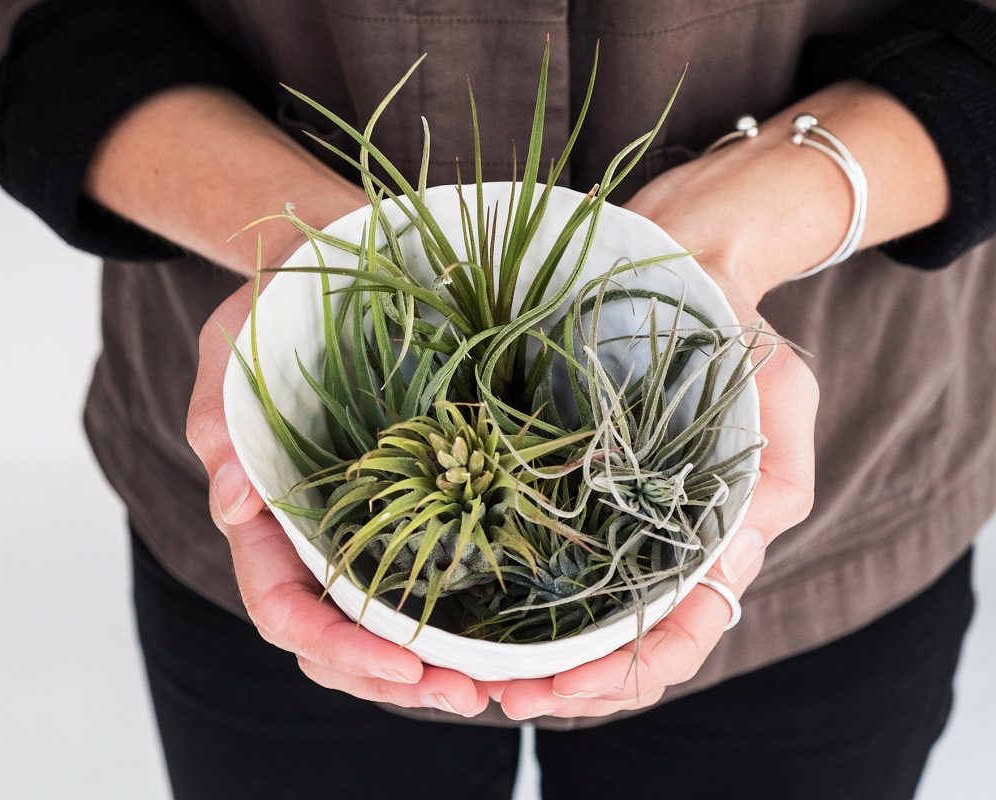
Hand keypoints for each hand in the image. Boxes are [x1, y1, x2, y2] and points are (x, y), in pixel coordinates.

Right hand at [186, 278, 489, 716]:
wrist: (327, 281)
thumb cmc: (271, 314)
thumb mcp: (230, 349)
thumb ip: (218, 422)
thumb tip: (229, 506)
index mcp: (264, 514)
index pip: (281, 604)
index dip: (333, 644)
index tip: (400, 664)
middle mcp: (310, 536)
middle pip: (334, 637)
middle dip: (390, 679)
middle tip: (467, 695)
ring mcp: (357, 527)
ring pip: (376, 627)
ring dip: (426, 669)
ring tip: (492, 688)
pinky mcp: (404, 508)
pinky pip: (419, 580)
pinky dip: (451, 621)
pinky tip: (501, 638)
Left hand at [488, 266, 817, 718]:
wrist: (682, 278)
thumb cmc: (736, 334)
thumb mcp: (778, 393)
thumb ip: (776, 475)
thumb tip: (740, 548)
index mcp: (718, 539)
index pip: (684, 633)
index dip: (632, 673)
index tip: (570, 685)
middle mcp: (662, 544)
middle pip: (624, 646)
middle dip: (572, 684)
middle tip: (507, 696)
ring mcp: (613, 522)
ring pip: (580, 620)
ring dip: (535, 659)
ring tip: (479, 680)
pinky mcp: (571, 492)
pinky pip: (544, 561)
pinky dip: (515, 602)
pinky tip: (475, 617)